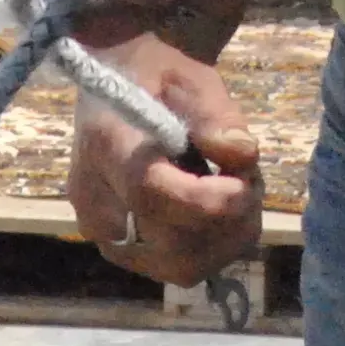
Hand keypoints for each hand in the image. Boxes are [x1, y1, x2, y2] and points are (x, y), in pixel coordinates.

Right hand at [66, 33, 261, 285]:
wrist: (116, 88)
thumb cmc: (155, 77)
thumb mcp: (191, 78)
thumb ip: (217, 115)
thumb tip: (242, 156)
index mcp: (106, 144)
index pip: (149, 193)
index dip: (207, 200)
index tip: (244, 181)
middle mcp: (96, 202)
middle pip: (172, 245)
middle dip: (227, 220)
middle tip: (248, 180)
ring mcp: (105, 235)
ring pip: (181, 267)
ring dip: (227, 237)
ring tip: (235, 192)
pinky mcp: (123, 252)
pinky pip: (180, 268)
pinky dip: (214, 245)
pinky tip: (218, 210)